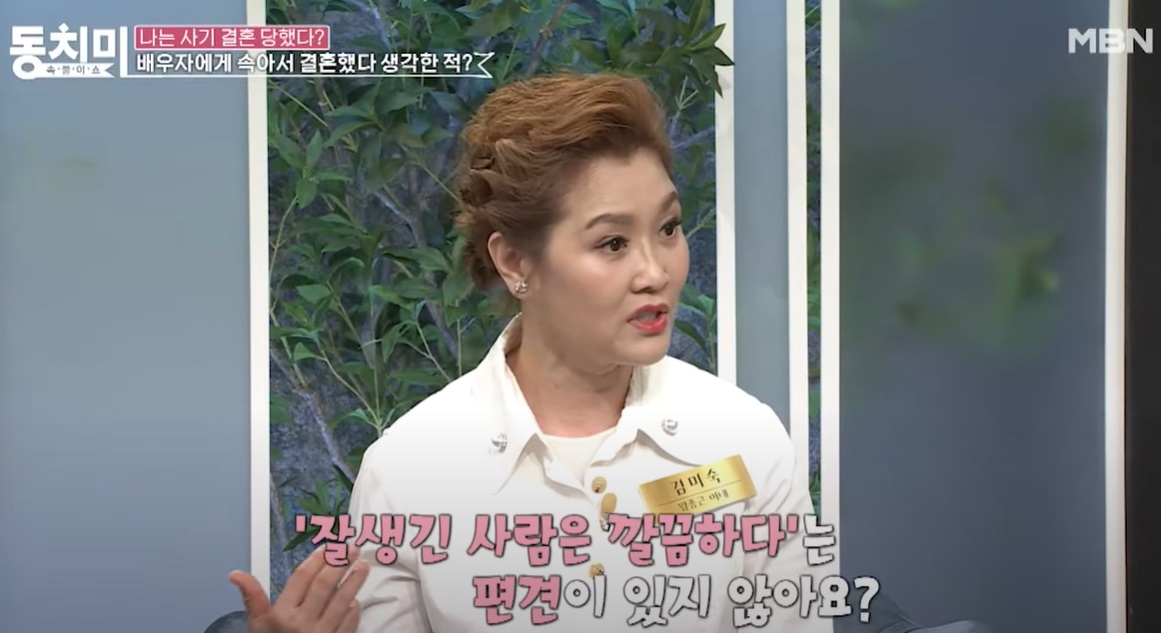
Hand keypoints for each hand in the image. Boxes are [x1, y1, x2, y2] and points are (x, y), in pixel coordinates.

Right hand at [229, 545, 370, 632]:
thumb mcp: (257, 624)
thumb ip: (252, 596)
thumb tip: (236, 573)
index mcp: (282, 614)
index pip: (301, 579)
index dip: (316, 560)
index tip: (328, 547)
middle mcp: (302, 622)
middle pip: (324, 586)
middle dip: (339, 564)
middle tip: (351, 549)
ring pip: (341, 602)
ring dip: (354, 582)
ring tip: (362, 565)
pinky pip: (348, 624)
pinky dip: (354, 611)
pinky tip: (357, 599)